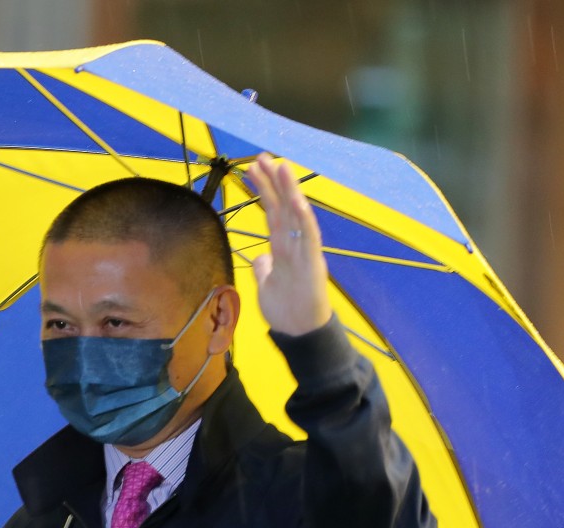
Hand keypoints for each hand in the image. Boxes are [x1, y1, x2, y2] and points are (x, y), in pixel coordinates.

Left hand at [245, 153, 331, 335]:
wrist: (302, 334)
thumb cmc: (287, 311)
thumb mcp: (267, 286)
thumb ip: (265, 270)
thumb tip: (260, 259)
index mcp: (284, 248)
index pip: (272, 213)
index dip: (264, 191)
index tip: (252, 170)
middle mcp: (295, 245)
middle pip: (282, 208)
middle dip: (272, 182)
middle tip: (260, 157)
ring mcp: (305, 253)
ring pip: (296, 216)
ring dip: (288, 190)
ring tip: (279, 165)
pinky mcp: (312, 265)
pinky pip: (308, 237)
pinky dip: (303, 218)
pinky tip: (297, 199)